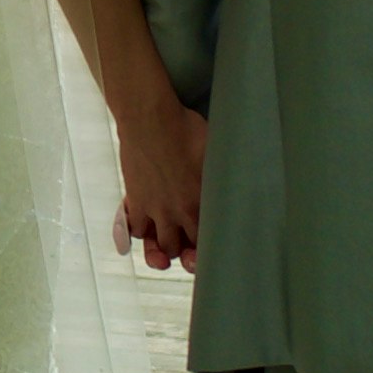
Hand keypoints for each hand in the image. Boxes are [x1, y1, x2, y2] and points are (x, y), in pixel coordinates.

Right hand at [118, 106, 205, 273]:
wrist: (149, 118)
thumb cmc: (184, 129)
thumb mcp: (213, 152)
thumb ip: (221, 175)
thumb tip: (239, 178)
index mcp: (197, 204)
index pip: (204, 241)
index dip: (205, 250)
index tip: (206, 249)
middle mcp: (174, 213)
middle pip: (178, 249)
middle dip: (183, 253)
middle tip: (187, 249)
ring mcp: (151, 208)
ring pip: (156, 245)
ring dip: (161, 250)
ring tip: (165, 248)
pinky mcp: (133, 199)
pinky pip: (133, 229)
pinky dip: (139, 232)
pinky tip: (145, 228)